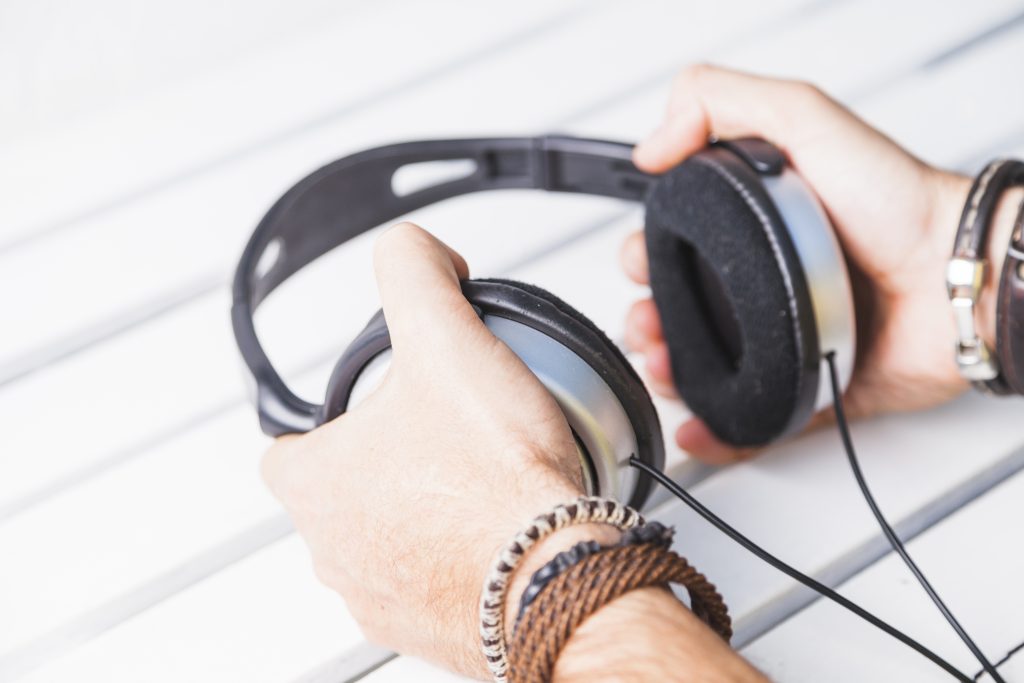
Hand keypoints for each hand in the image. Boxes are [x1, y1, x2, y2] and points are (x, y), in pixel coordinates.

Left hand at [261, 223, 767, 680]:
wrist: (555, 577)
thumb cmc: (496, 478)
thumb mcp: (446, 338)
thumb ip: (414, 271)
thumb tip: (410, 248)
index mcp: (315, 485)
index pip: (286, 447)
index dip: (323, 421)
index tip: (364, 410)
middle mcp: (334, 552)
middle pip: (340, 493)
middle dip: (383, 463)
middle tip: (439, 436)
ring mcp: (378, 599)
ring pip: (384, 543)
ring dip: (419, 514)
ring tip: (475, 481)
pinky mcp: (427, 630)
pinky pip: (429, 586)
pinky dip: (454, 560)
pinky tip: (498, 531)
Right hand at [622, 64, 977, 462]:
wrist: (952, 275)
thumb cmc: (896, 202)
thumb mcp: (803, 119)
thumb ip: (721, 104)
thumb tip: (651, 145)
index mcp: (753, 226)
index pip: (675, 245)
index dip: (643, 254)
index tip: (637, 261)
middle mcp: (763, 282)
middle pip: (678, 309)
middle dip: (645, 320)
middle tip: (647, 322)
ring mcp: (783, 337)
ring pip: (702, 367)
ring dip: (666, 374)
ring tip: (664, 369)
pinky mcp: (808, 389)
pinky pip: (750, 420)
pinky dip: (714, 429)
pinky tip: (694, 422)